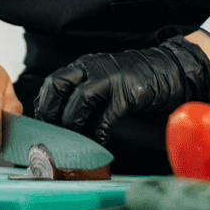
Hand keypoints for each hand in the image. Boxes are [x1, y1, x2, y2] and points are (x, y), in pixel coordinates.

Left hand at [33, 35, 209, 144]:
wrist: (168, 69)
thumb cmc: (133, 80)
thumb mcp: (102, 80)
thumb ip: (84, 94)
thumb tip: (63, 121)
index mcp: (83, 66)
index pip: (52, 83)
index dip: (43, 106)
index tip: (41, 126)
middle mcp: (91, 68)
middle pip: (58, 85)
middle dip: (50, 112)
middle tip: (51, 135)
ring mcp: (110, 78)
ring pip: (80, 100)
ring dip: (73, 125)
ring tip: (73, 143)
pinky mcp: (128, 93)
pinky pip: (107, 116)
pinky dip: (98, 133)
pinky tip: (97, 144)